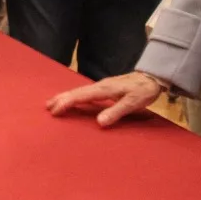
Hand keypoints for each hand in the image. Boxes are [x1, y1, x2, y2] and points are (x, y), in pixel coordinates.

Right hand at [46, 72, 166, 126]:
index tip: (55, 110)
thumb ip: (116, 111)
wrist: (153, 77)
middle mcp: (100, 86)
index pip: (81, 96)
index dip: (67, 102)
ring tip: (54, 103)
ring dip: (67, 97)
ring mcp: (102, 86)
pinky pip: (86, 93)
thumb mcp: (133, 103)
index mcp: (104, 89)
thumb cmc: (144, 91)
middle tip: (47, 106)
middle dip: (61, 98)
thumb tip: (99, 122)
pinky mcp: (106, 88)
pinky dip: (76, 96)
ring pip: (80, 91)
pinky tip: (74, 101)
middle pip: (76, 92)